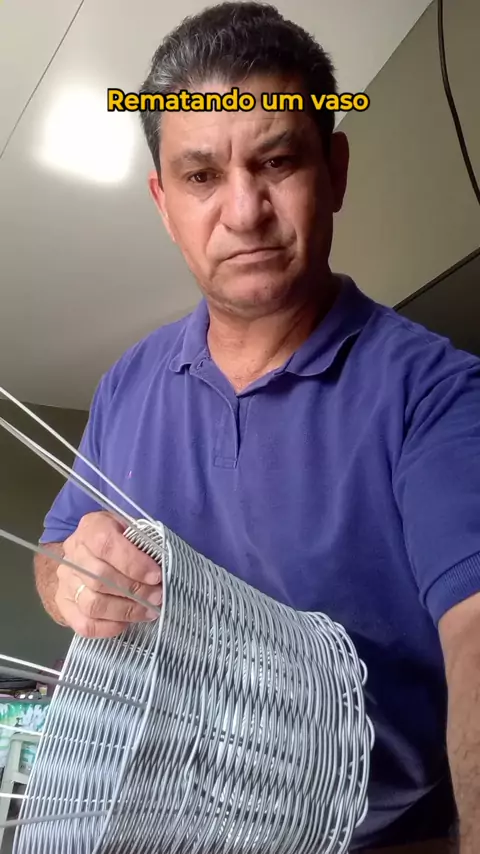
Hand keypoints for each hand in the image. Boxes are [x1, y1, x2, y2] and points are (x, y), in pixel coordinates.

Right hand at [56, 511, 161, 637]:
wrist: (85, 557)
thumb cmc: (118, 542)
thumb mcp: (131, 530)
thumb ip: (143, 543)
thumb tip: (163, 564)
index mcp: (90, 528)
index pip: (106, 544)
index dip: (133, 563)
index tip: (156, 575)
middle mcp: (73, 554)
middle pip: (100, 577)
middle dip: (135, 590)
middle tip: (157, 597)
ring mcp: (66, 582)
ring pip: (93, 603)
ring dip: (126, 611)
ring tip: (148, 611)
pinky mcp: (64, 606)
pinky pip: (85, 624)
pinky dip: (109, 627)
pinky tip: (127, 622)